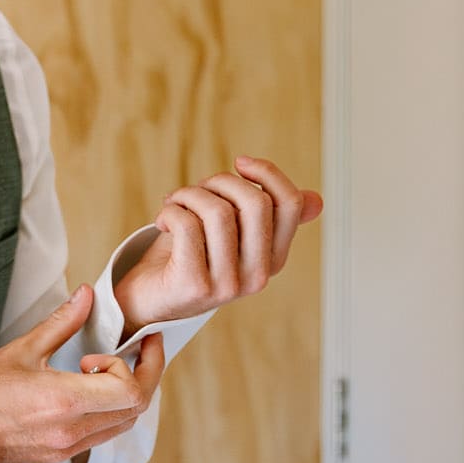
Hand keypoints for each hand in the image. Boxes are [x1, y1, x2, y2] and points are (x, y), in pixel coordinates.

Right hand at [0, 284, 166, 462]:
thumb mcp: (21, 350)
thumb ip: (62, 323)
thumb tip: (87, 296)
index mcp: (66, 402)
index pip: (131, 390)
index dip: (135, 365)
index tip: (116, 348)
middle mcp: (73, 430)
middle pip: (136, 409)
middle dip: (146, 376)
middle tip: (141, 350)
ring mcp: (69, 448)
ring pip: (124, 425)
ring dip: (130, 396)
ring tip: (114, 369)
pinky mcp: (62, 456)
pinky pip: (104, 435)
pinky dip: (112, 412)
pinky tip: (95, 392)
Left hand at [114, 155, 323, 329]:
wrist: (147, 299)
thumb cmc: (188, 256)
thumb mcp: (232, 231)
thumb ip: (269, 215)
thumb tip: (316, 201)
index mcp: (274, 258)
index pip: (291, 203)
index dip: (267, 172)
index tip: (240, 163)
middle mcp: (257, 275)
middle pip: (256, 202)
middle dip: (220, 181)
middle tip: (196, 191)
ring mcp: (228, 284)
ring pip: (218, 211)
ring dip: (188, 195)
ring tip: (175, 203)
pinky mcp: (195, 286)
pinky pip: (187, 225)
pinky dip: (170, 210)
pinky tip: (163, 220)